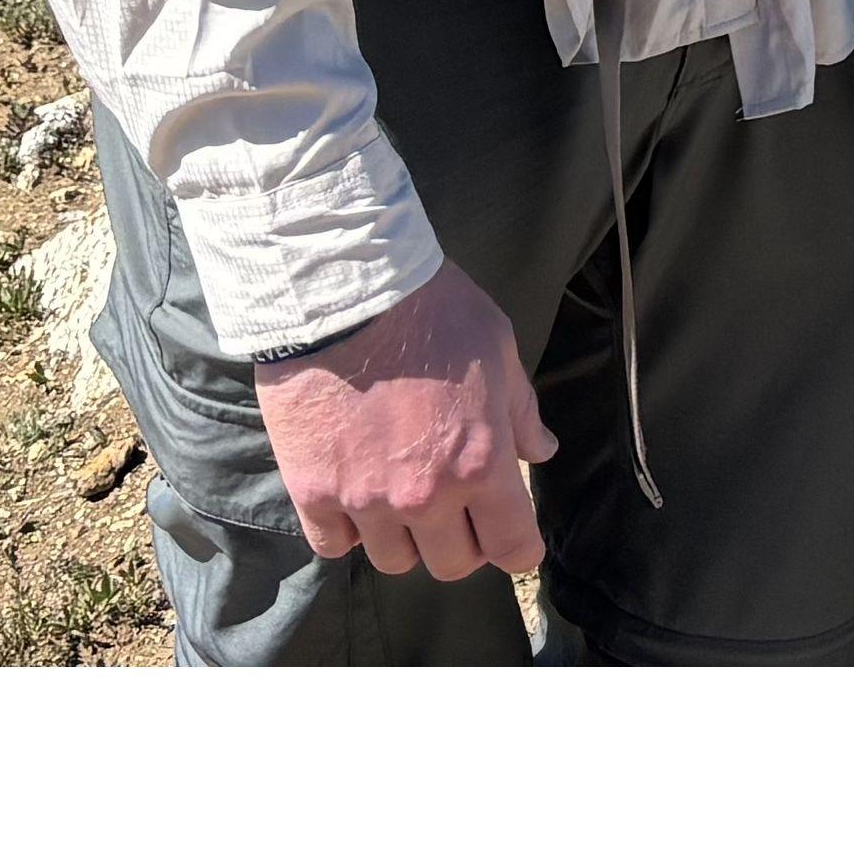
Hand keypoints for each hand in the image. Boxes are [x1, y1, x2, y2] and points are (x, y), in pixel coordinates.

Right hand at [256, 262, 556, 582]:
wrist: (343, 289)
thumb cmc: (432, 309)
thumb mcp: (497, 347)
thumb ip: (520, 409)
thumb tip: (540, 452)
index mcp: (480, 462)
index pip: (512, 547)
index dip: (517, 546)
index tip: (510, 536)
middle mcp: (425, 496)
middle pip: (452, 565)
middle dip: (461, 541)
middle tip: (454, 507)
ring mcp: (365, 500)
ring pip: (394, 561)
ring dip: (403, 536)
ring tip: (399, 494)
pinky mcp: (313, 491)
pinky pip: (334, 545)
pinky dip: (346, 530)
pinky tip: (352, 494)